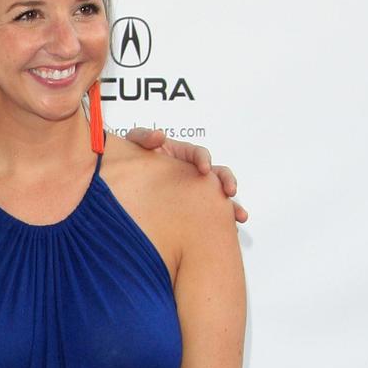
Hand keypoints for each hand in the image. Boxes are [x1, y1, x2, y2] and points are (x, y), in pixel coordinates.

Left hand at [126, 127, 248, 223]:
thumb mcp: (135, 143)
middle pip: (218, 174)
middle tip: (230, 191)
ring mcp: (196, 190)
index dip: (203, 160)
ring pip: (218, 196)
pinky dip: (221, 221)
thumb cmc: (134, 157)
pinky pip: (210, 214)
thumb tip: (159, 136)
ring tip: (240, 216)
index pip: (199, 154)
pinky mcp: (193, 207)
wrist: (127, 177)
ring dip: (231, 205)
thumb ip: (144, 137)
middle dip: (226, 182)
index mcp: (183, 155)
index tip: (204, 169)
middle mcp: (193, 172)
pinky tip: (229, 231)